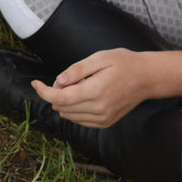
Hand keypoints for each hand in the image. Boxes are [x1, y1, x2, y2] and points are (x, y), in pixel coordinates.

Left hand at [32, 48, 150, 127]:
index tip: (35, 83)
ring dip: (65, 102)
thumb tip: (59, 81)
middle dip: (56, 92)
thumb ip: (78, 69)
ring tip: (78, 84)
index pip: (61, 98)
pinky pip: (80, 120)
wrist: (146, 78)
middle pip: (62, 107)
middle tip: (68, 77)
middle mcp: (98, 110)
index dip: (44, 92)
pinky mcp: (105, 123)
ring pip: (69, 115)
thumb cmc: (124, 63)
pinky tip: (83, 95)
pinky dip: (74, 109)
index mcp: (95, 91)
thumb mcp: (100, 58)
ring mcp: (102, 119)